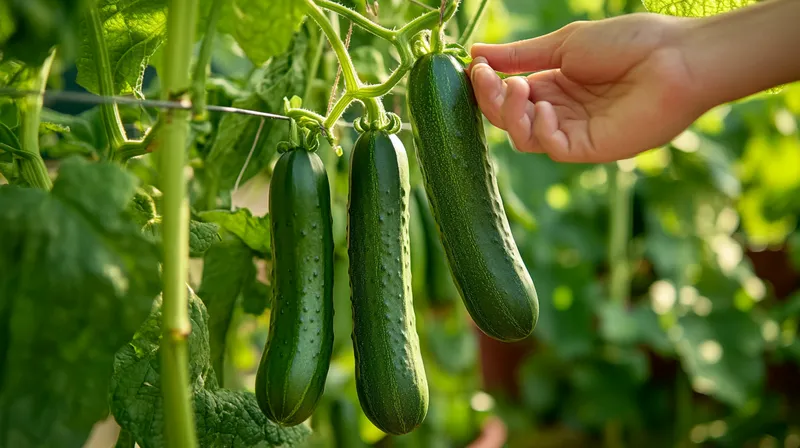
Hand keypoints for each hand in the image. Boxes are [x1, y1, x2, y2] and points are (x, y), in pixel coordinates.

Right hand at [469, 13, 704, 162]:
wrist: (677, 57)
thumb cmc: (628, 43)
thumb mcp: (564, 44)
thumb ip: (520, 55)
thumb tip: (475, 54)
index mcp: (554, 84)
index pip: (507, 94)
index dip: (487, 84)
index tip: (475, 66)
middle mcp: (560, 111)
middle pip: (509, 118)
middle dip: (492, 99)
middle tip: (487, 78)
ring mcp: (574, 132)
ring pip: (524, 137)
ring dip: (511, 114)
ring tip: (519, 88)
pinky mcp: (589, 148)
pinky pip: (551, 147)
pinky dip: (541, 129)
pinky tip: (548, 108)